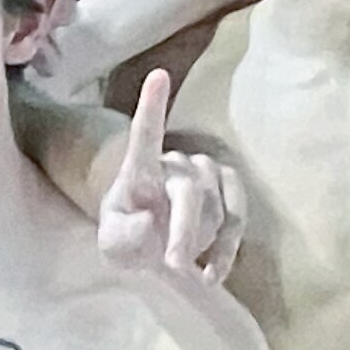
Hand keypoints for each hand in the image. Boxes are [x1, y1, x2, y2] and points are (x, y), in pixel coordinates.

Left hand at [94, 70, 242, 280]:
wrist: (153, 244)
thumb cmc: (129, 236)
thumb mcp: (113, 245)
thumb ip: (122, 236)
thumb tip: (151, 224)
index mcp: (139, 169)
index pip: (146, 134)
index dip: (152, 106)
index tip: (159, 74)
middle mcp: (176, 164)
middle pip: (188, 192)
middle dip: (183, 230)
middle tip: (173, 265)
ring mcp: (206, 175)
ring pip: (214, 208)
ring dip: (200, 241)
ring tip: (179, 264)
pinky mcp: (230, 192)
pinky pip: (237, 219)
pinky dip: (226, 250)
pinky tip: (210, 274)